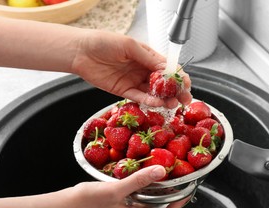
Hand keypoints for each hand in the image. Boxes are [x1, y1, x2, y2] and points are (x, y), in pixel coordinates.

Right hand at [65, 165, 187, 207]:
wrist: (66, 207)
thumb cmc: (87, 200)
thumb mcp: (116, 188)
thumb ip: (139, 180)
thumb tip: (160, 171)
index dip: (179, 206)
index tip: (185, 193)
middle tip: (173, 194)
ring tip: (157, 191)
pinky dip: (141, 205)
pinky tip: (136, 192)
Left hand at [71, 30, 191, 108]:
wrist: (81, 52)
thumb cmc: (103, 42)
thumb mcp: (129, 45)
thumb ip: (148, 58)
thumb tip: (166, 69)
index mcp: (146, 56)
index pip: (167, 68)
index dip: (178, 76)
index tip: (187, 83)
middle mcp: (142, 69)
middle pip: (163, 83)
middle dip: (176, 91)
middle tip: (185, 99)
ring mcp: (134, 81)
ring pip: (153, 93)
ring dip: (165, 99)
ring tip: (174, 104)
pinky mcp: (124, 91)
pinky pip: (139, 98)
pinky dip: (149, 101)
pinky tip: (158, 103)